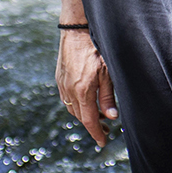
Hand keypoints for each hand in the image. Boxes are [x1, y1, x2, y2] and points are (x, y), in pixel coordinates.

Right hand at [57, 30, 117, 145]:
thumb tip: (112, 117)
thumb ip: (108, 97)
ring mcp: (62, 84)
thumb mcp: (108, 73)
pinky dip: (77, 105)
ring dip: (84, 115)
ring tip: (98, 116)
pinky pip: (67, 98)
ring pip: (72, 108)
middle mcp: (69, 90)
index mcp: (82, 91)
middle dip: (93, 125)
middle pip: (80, 116)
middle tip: (106, 130)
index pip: (89, 120)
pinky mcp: (59, 77)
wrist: (76, 29)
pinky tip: (85, 102)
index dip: (97, 133)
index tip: (103, 143)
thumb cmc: (96, 48)